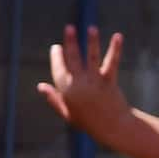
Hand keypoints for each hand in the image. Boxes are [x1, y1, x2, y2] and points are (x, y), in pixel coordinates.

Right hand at [37, 25, 139, 146]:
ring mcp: (95, 82)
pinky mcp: (110, 82)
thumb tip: (40, 86)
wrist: (115, 130)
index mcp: (66, 90)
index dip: (57, 57)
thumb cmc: (90, 123)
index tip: (57, 47)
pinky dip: (115, 49)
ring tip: (91, 28)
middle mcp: (80, 83)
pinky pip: (112, 62)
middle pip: (73, 59)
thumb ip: (54, 99)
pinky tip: (118, 36)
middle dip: (71, 42)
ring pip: (92, 58)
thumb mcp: (68, 113)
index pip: (59, 68)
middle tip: (69, 28)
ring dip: (91, 42)